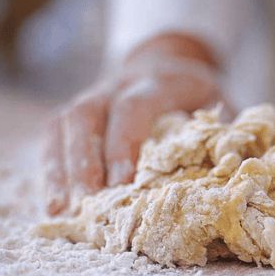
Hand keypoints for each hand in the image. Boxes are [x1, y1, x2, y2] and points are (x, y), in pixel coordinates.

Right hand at [44, 33, 226, 214]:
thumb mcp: (220, 105)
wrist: (169, 65)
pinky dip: (53, 169)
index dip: (125, 144)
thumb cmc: (197, 95)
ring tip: (62, 210)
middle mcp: (117, 84)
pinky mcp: (78, 113)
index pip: (134, 107)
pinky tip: (55, 202)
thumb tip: (219, 178)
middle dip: (84, 161)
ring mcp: (93, 96)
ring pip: (63, 125)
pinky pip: (55, 137)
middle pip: (87, 115)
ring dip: (61, 169)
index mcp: (158, 81)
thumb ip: (220, 134)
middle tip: (88, 202)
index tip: (122, 183)